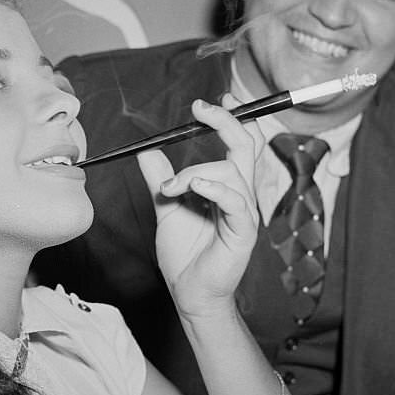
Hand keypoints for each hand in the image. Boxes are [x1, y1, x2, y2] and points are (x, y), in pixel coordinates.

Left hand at [136, 96, 262, 319]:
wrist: (188, 292)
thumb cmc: (184, 254)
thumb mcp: (166, 207)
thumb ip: (161, 179)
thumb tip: (148, 150)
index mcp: (227, 186)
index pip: (240, 144)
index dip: (232, 119)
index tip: (211, 102)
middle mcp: (240, 195)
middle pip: (246, 146)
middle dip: (226, 121)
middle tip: (200, 109)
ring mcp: (244, 213)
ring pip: (233, 171)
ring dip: (196, 171)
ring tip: (171, 189)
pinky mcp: (242, 233)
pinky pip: (236, 201)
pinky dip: (215, 188)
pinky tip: (194, 186)